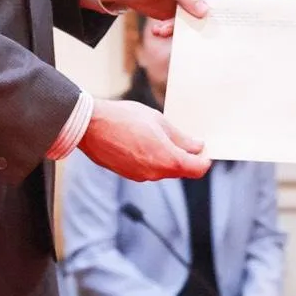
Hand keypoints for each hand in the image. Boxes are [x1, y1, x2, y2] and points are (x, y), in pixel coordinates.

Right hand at [79, 98, 209, 180]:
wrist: (91, 125)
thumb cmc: (124, 119)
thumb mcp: (159, 122)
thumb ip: (181, 138)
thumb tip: (197, 146)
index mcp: (167, 160)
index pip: (197, 169)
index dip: (204, 159)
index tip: (203, 149)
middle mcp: (155, 173)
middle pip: (181, 170)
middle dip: (186, 157)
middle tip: (184, 138)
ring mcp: (140, 176)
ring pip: (163, 170)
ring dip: (167, 157)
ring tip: (159, 136)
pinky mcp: (128, 174)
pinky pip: (148, 169)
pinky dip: (152, 159)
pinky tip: (143, 142)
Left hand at [100, 0, 231, 26]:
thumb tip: (205, 12)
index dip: (223, 4)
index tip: (217, 19)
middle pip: (212, 7)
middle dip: (202, 20)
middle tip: (194, 32)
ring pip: (197, 19)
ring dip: (183, 27)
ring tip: (164, 29)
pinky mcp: (178, 11)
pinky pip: (182, 25)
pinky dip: (171, 29)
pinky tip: (158, 30)